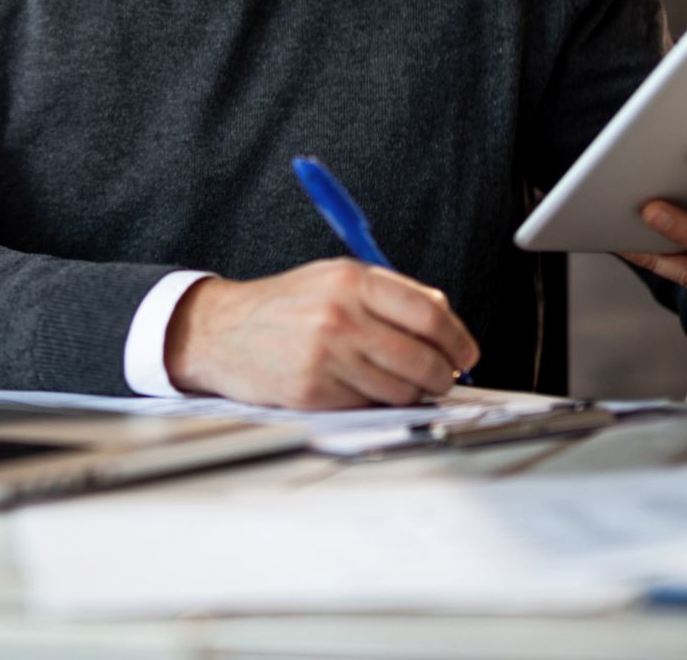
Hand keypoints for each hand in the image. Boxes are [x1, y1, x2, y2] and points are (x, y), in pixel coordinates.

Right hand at [164, 259, 479, 408]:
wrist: (220, 331)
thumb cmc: (282, 306)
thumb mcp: (333, 278)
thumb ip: (390, 292)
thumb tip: (444, 318)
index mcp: (351, 281)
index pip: (430, 313)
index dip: (458, 339)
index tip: (466, 354)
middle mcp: (339, 316)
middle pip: (423, 358)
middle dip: (442, 375)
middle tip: (441, 377)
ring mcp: (326, 356)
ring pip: (402, 389)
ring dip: (411, 392)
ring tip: (396, 382)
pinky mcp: (313, 391)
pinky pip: (369, 406)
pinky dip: (375, 402)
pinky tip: (359, 387)